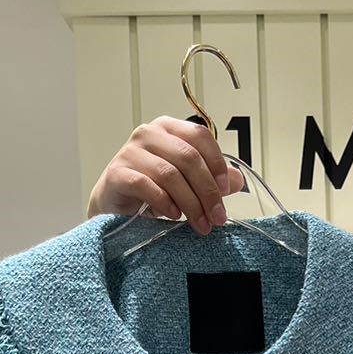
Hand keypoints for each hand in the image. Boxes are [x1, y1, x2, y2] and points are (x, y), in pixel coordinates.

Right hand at [87, 116, 244, 235]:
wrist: (115, 203)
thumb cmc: (150, 188)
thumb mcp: (185, 181)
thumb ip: (211, 178)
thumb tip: (237, 180)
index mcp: (168, 129)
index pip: (200, 136)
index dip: (217, 162)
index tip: (227, 190)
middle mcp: (149, 134)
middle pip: (188, 157)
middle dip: (207, 191)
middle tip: (217, 217)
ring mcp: (130, 152)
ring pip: (170, 174)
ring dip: (190, 203)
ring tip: (200, 223)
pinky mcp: (117, 173)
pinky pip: (146, 186)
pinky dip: (164, 202)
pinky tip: (174, 215)